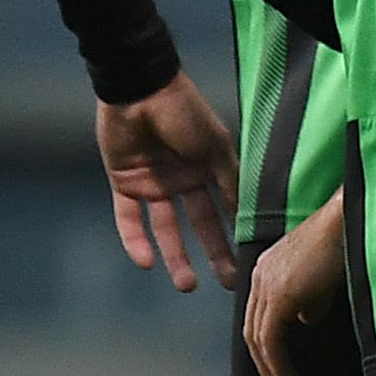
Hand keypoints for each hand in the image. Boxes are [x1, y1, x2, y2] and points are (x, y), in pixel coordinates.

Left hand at [97, 71, 240, 291]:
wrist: (139, 90)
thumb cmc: (185, 113)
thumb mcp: (216, 147)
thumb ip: (229, 180)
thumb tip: (249, 214)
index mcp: (210, 168)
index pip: (227, 207)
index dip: (238, 231)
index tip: (250, 259)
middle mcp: (185, 179)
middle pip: (201, 224)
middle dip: (214, 253)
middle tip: (227, 281)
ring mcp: (155, 183)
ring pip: (167, 228)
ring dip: (175, 256)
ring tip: (186, 284)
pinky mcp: (125, 184)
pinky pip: (130, 219)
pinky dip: (136, 240)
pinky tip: (145, 262)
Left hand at [242, 192, 346, 375]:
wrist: (352, 215)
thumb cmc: (349, 236)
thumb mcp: (326, 274)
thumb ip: (312, 298)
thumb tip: (306, 321)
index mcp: (267, 267)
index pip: (259, 316)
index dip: (268, 346)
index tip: (280, 368)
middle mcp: (259, 276)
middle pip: (252, 331)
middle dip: (265, 365)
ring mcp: (267, 285)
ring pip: (259, 340)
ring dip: (272, 371)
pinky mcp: (280, 296)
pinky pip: (271, 341)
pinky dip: (279, 366)